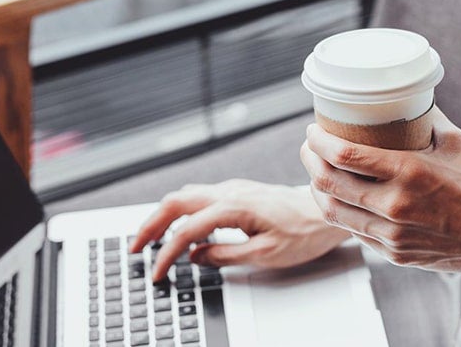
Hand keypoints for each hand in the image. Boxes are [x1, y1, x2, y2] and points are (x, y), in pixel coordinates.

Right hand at [130, 179, 350, 281]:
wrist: (325, 212)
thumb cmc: (303, 233)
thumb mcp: (266, 254)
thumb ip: (226, 255)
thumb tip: (196, 256)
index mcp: (233, 207)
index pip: (187, 230)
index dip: (167, 253)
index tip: (158, 272)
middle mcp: (229, 192)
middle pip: (176, 202)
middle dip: (150, 225)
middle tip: (135, 247)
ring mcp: (233, 189)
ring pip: (185, 196)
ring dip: (163, 215)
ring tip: (150, 237)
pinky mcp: (238, 192)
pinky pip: (200, 196)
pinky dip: (181, 211)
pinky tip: (179, 226)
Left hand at [299, 107, 460, 276]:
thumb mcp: (454, 142)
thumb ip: (426, 118)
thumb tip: (405, 97)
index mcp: (408, 173)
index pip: (344, 155)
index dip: (319, 140)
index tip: (313, 129)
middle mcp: (395, 206)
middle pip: (328, 183)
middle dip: (309, 160)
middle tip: (309, 146)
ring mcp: (392, 235)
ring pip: (333, 212)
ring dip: (316, 189)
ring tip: (316, 171)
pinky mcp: (393, 254)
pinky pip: (354, 231)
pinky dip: (341, 211)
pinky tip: (341, 198)